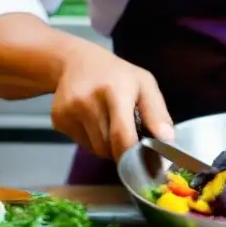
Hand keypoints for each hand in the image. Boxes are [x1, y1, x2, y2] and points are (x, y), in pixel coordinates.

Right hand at [50, 41, 174, 161]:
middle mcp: (88, 100)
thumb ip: (157, 113)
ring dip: (108, 146)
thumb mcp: (144, 83)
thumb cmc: (116, 74)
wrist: (75, 60)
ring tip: (110, 124)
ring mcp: (70, 110)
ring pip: (96, 149)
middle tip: (130, 135)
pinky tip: (93, 121)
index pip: (122, 136)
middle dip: (123, 149)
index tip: (147, 165)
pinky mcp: (58, 119)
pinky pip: (82, 144)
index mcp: (115, 90)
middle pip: (109, 147)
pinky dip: (92, 141)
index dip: (134, 157)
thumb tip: (167, 141)